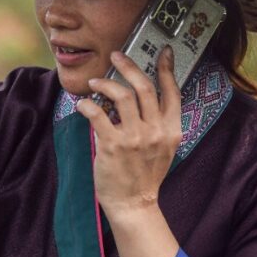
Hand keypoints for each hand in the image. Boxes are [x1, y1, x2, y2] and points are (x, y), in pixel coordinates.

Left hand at [77, 47, 181, 218]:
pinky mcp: (112, 145)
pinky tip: (83, 104)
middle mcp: (155, 131)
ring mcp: (134, 138)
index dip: (167, 69)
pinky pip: (98, 114)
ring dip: (104, 83)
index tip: (162, 52)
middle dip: (128, 66)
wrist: (134, 204)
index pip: (172, 92)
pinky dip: (87, 105)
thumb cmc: (145, 175)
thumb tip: (147, 97)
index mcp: (171, 130)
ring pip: (121, 95)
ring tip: (95, 83)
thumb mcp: (164, 148)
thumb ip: (161, 124)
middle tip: (116, 56)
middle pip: (144, 87)